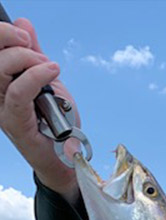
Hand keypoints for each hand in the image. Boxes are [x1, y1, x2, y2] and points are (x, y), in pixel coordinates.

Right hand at [0, 18, 80, 201]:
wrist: (68, 158)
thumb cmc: (58, 124)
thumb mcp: (50, 82)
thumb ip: (35, 55)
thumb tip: (24, 24)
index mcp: (2, 83)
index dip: (2, 34)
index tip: (26, 35)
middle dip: (14, 42)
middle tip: (39, 51)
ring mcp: (3, 108)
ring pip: (1, 71)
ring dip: (27, 59)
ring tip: (49, 66)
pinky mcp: (14, 122)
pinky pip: (18, 93)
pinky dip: (35, 77)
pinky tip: (52, 71)